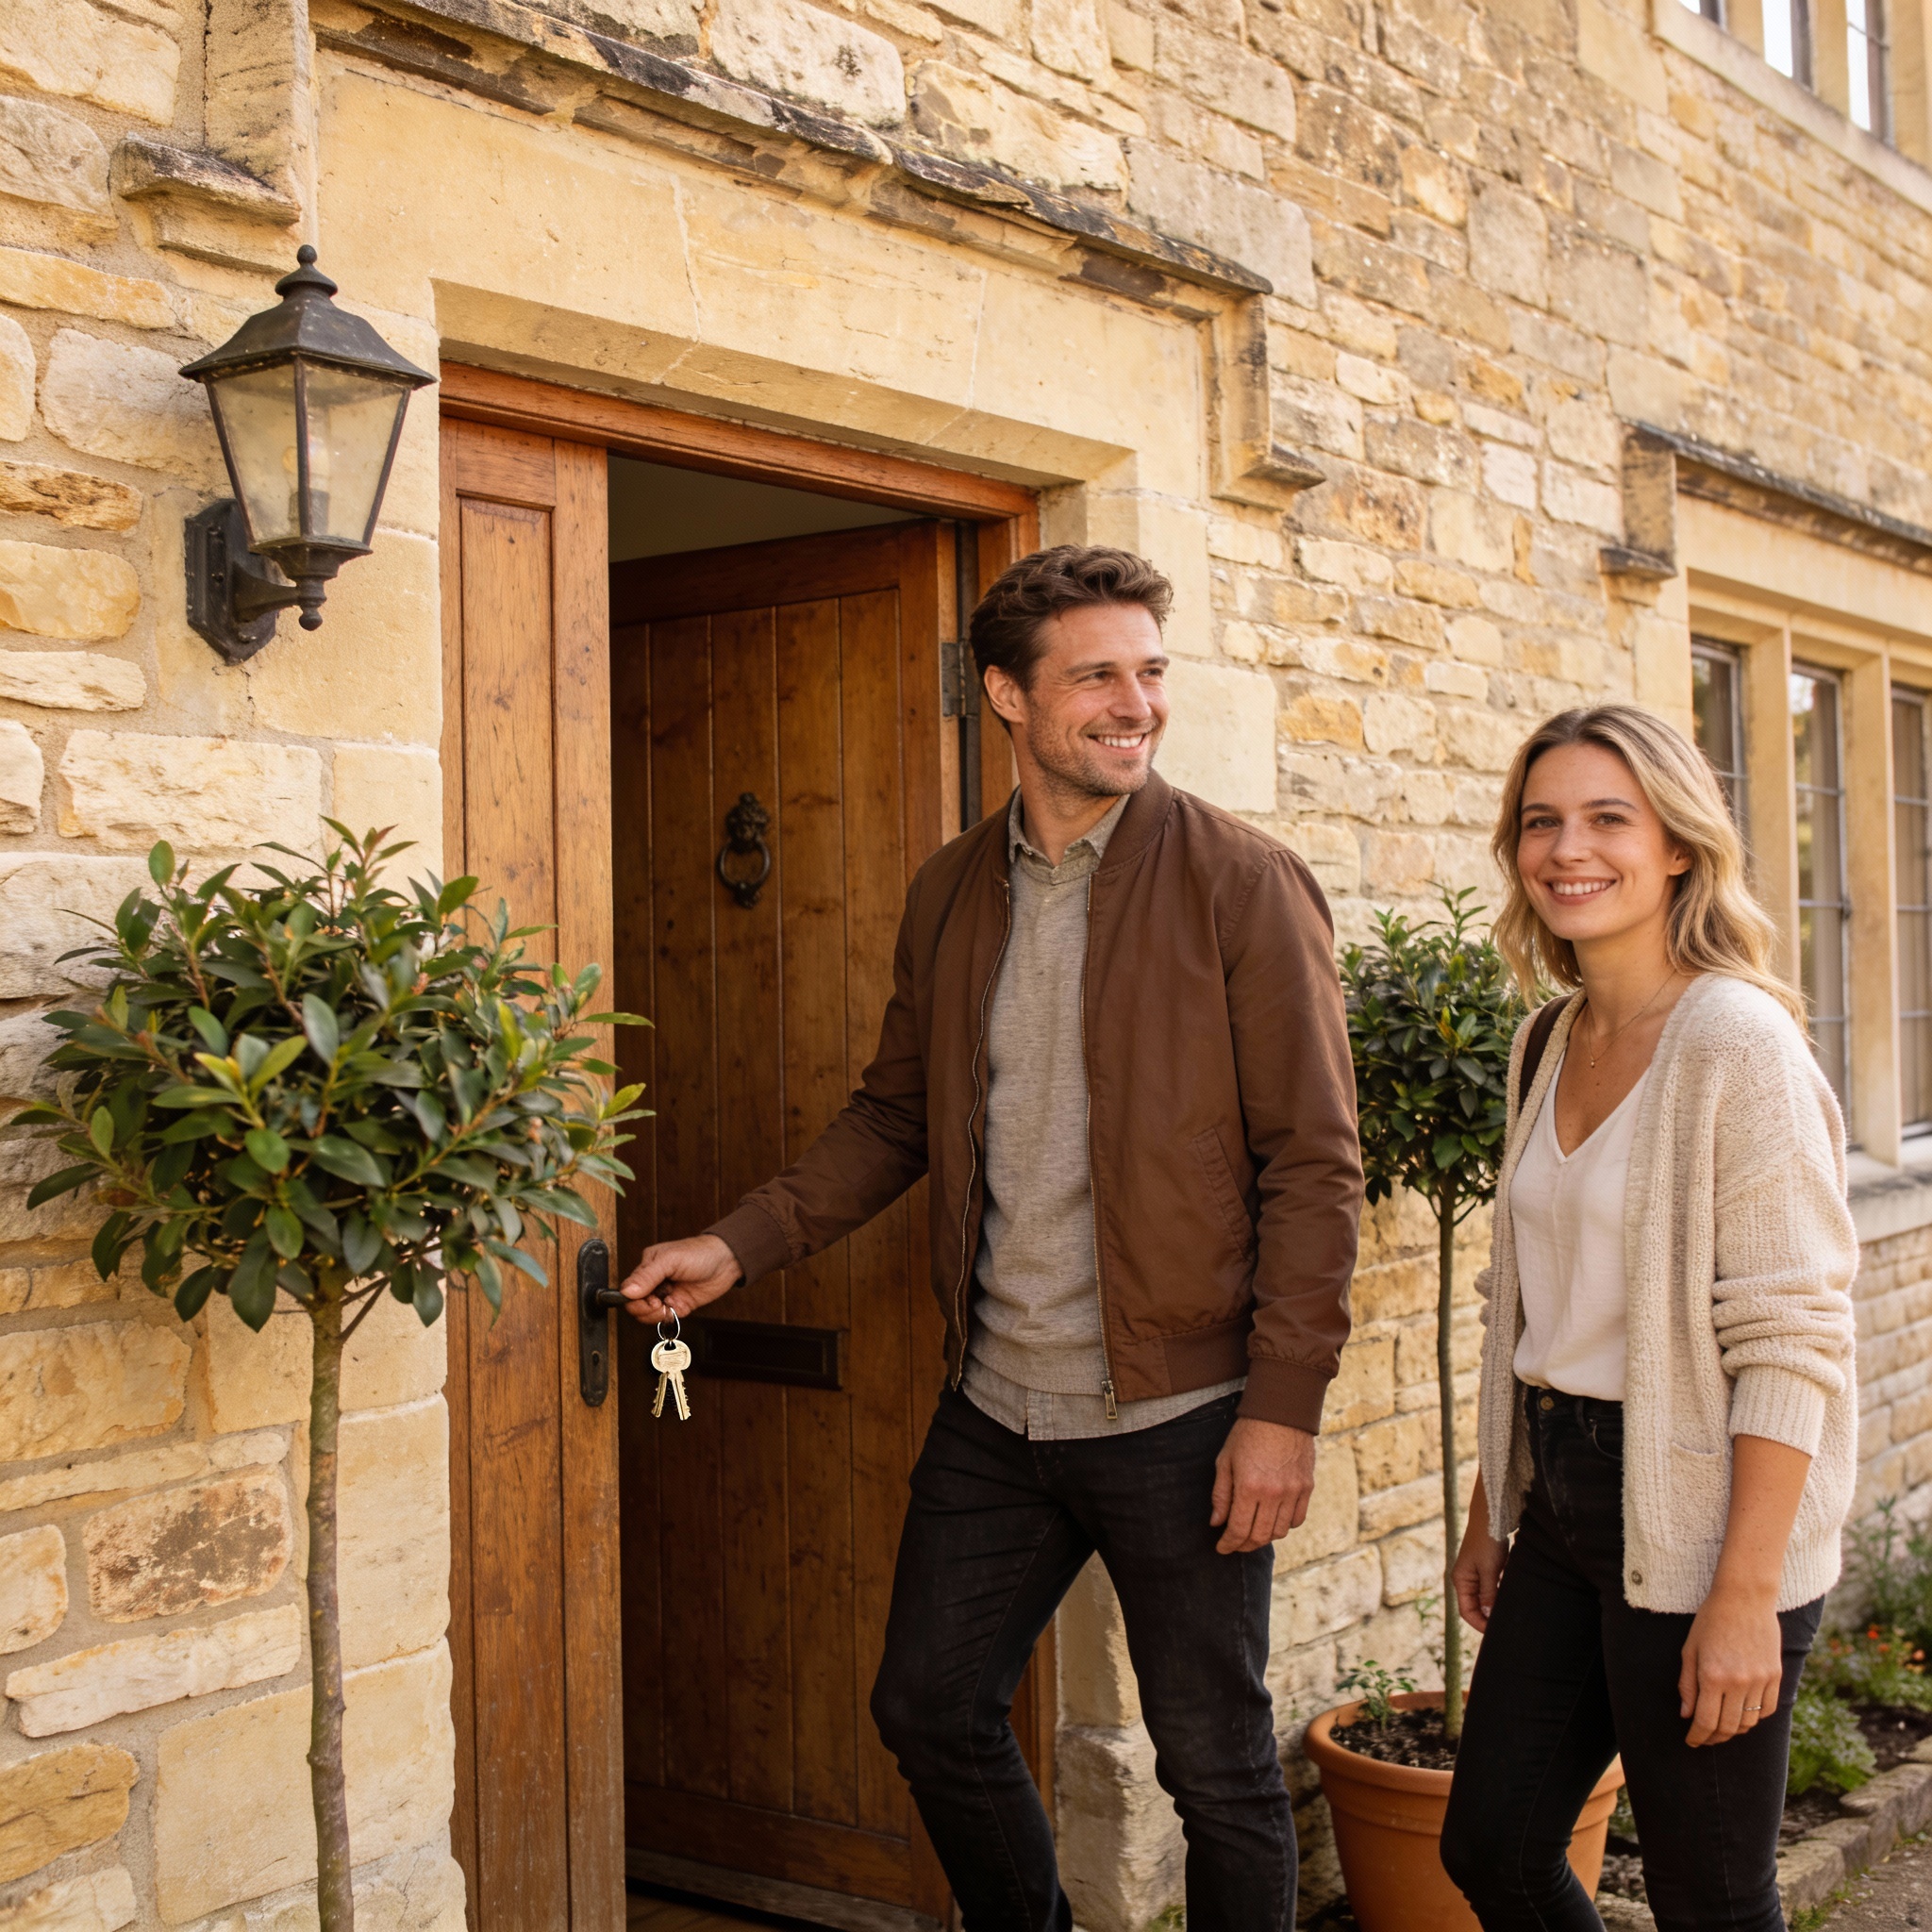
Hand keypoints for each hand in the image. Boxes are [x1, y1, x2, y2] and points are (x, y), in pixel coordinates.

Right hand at [618, 1235, 740, 1323]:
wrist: (727, 1261)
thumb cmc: (699, 1253)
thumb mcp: (670, 1260)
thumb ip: (648, 1276)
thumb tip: (627, 1291)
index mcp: (648, 1267)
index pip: (628, 1290)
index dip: (633, 1300)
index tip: (647, 1300)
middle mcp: (655, 1282)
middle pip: (636, 1305)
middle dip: (645, 1309)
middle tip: (659, 1304)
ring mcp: (667, 1294)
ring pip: (649, 1315)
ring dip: (656, 1315)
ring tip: (669, 1305)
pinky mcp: (679, 1305)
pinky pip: (666, 1318)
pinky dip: (669, 1317)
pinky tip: (678, 1308)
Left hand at [1210, 1419, 1315, 1553]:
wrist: (1281, 1412)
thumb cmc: (1248, 1434)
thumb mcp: (1225, 1460)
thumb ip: (1221, 1494)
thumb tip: (1217, 1523)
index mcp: (1249, 1486)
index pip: (1238, 1529)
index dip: (1229, 1544)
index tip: (1222, 1548)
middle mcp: (1273, 1493)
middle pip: (1260, 1536)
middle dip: (1244, 1545)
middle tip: (1235, 1544)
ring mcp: (1293, 1491)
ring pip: (1280, 1531)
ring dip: (1265, 1537)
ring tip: (1253, 1532)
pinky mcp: (1307, 1487)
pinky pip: (1297, 1519)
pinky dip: (1285, 1525)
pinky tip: (1273, 1520)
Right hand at [1451, 1500, 1507, 1633]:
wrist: (1491, 1515)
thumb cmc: (1487, 1542)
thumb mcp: (1489, 1570)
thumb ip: (1489, 1594)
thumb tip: (1490, 1616)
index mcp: (1461, 1580)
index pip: (1467, 1612)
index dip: (1481, 1624)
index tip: (1497, 1632)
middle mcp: (1466, 1579)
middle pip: (1476, 1607)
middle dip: (1489, 1618)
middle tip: (1507, 1625)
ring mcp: (1476, 1573)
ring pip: (1486, 1598)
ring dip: (1496, 1606)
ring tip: (1511, 1612)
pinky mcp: (1487, 1568)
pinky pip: (1493, 1588)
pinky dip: (1500, 1594)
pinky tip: (1512, 1596)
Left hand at [1680, 1583, 1783, 1745]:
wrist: (1744, 1598)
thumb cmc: (1710, 1621)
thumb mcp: (1689, 1649)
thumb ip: (1687, 1684)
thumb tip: (1687, 1715)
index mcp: (1712, 1676)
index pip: (1705, 1721)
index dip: (1698, 1737)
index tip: (1691, 1742)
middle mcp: (1738, 1682)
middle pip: (1728, 1727)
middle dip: (1714, 1737)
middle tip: (1705, 1737)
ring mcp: (1760, 1681)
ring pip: (1749, 1722)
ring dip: (1735, 1730)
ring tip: (1722, 1726)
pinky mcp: (1776, 1676)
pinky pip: (1767, 1710)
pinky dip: (1755, 1717)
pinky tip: (1743, 1713)